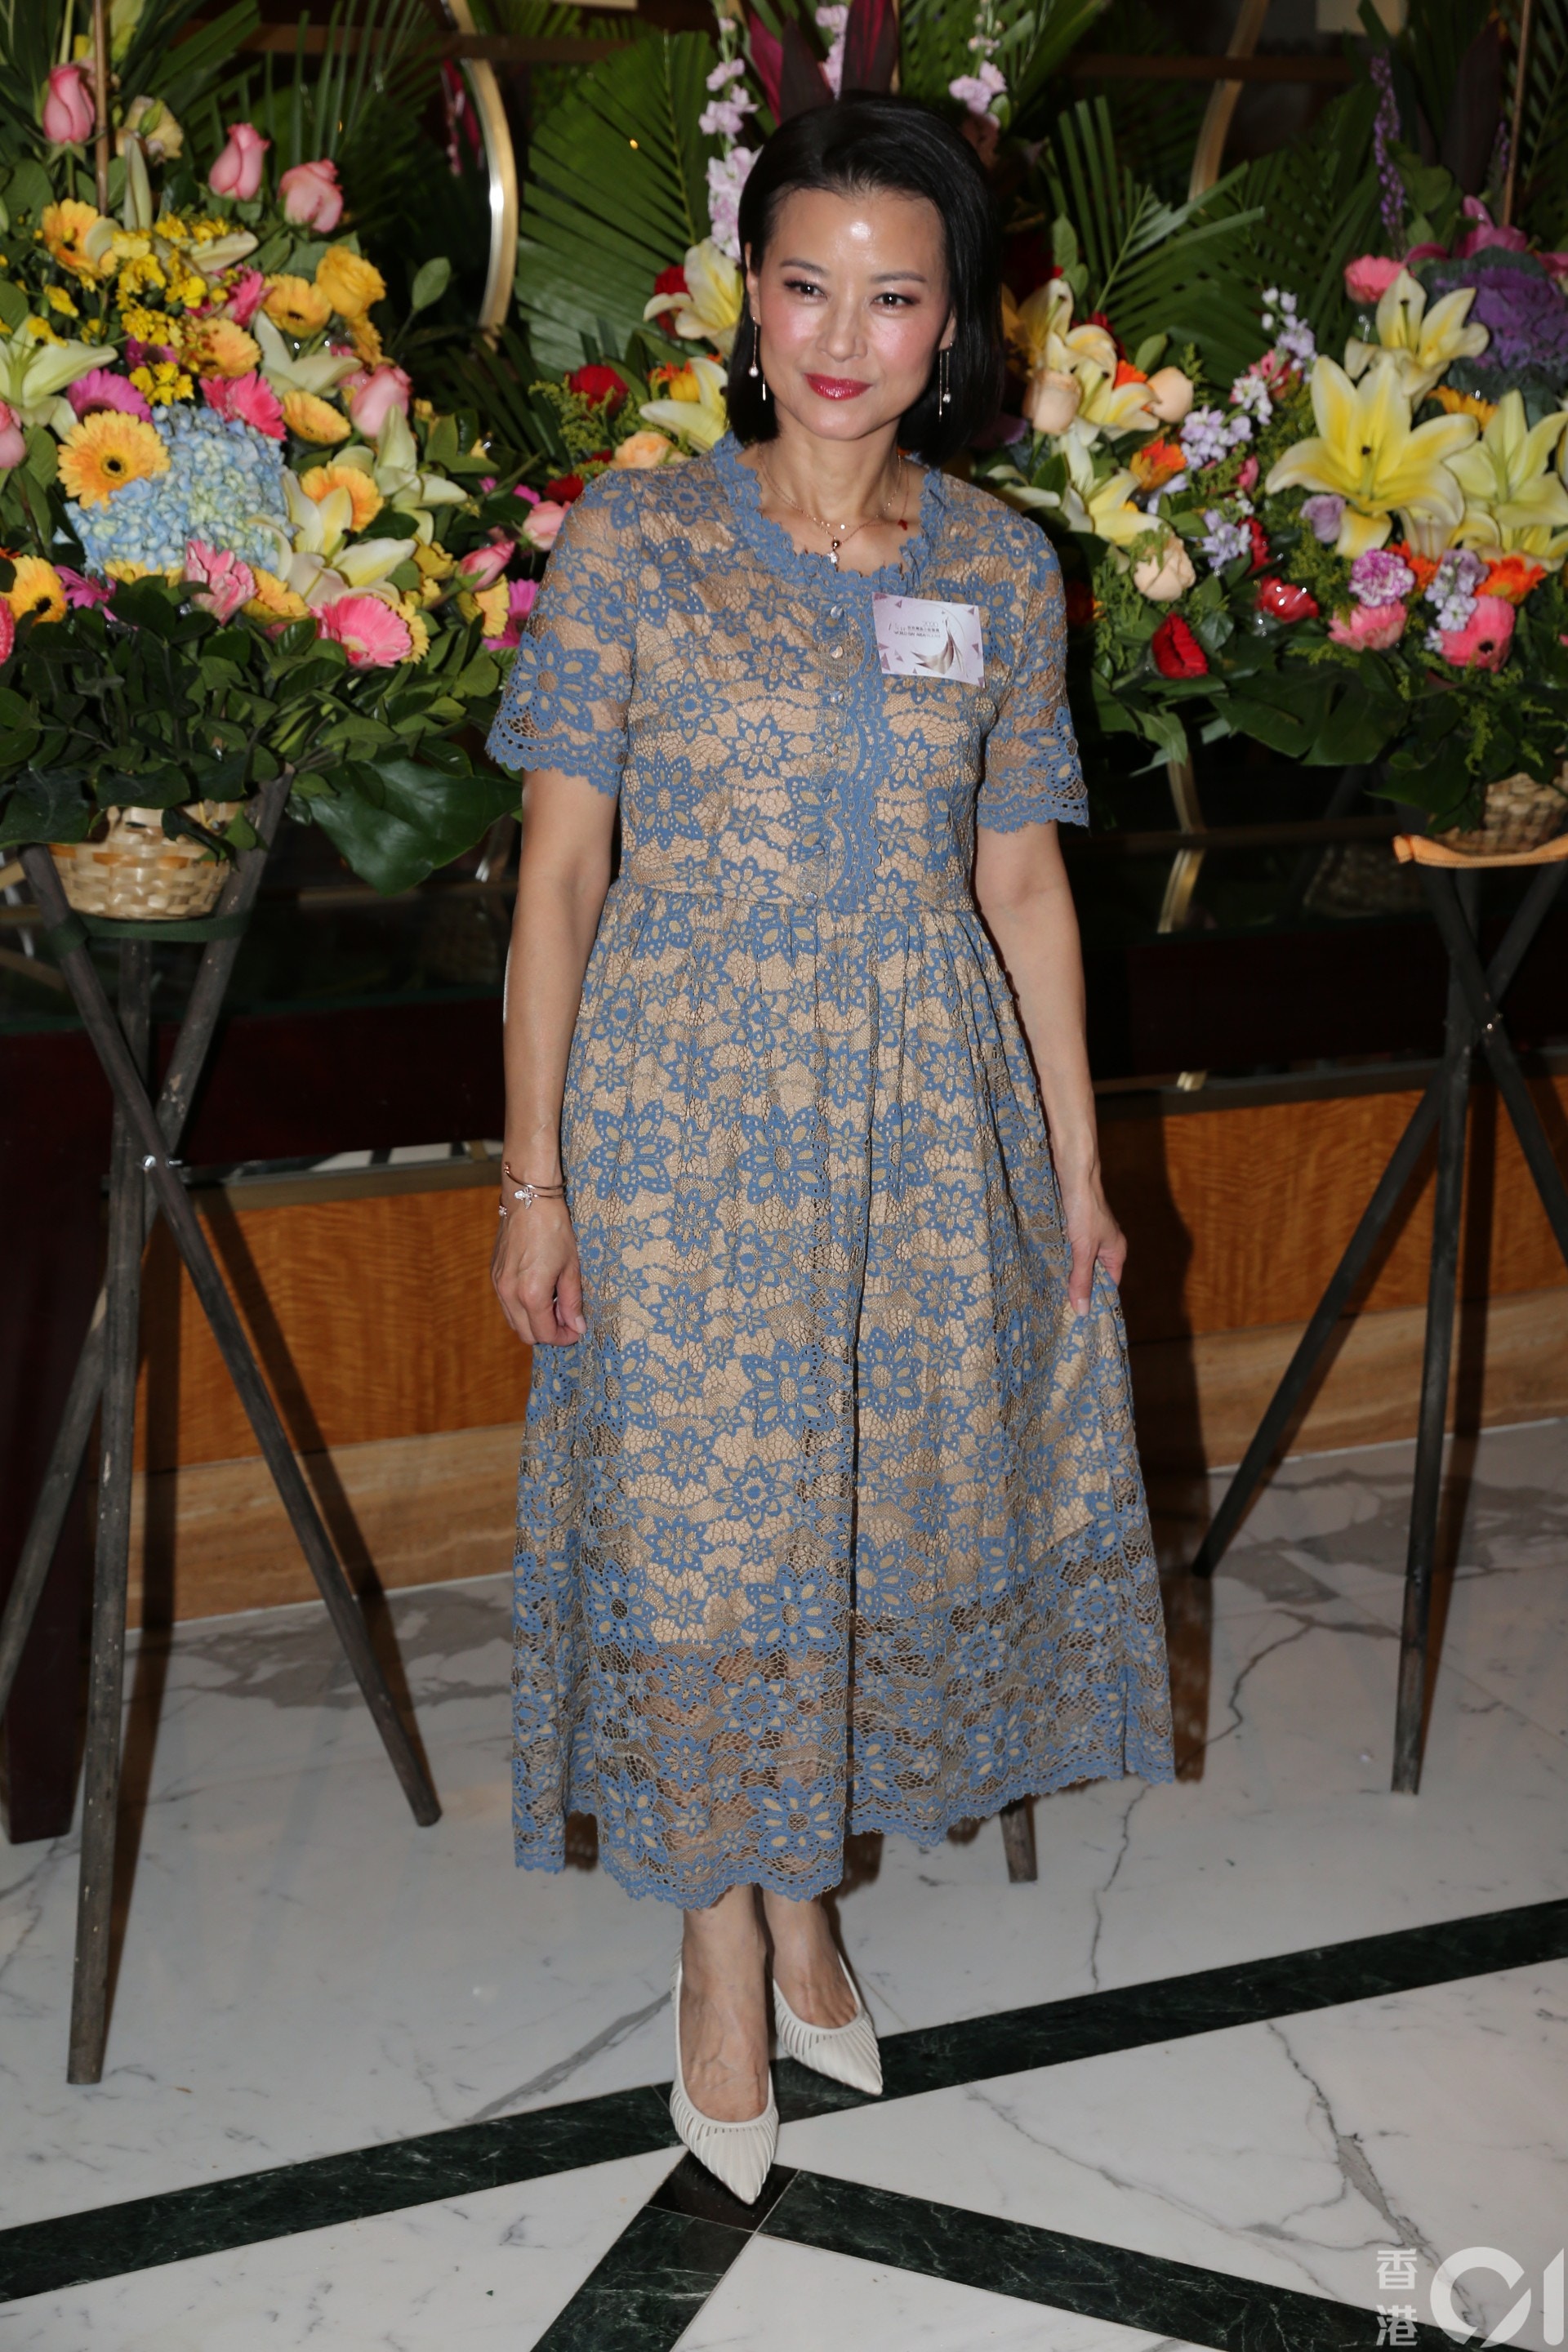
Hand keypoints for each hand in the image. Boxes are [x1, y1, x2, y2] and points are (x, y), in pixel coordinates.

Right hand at [491, 1195, 586, 1345]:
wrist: (529, 1200)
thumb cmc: (554, 1229)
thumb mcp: (571, 1267)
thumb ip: (572, 1301)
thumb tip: (577, 1326)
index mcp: (531, 1294)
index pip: (545, 1334)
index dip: (563, 1338)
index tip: (576, 1330)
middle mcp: (509, 1294)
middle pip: (526, 1334)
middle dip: (548, 1332)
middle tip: (567, 1318)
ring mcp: (498, 1285)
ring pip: (514, 1321)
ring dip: (534, 1321)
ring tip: (554, 1302)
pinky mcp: (494, 1275)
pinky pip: (507, 1304)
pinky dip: (523, 1307)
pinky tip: (539, 1290)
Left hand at [1058, 1175, 1125, 1318]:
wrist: (1075, 1174)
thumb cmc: (1085, 1210)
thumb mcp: (1083, 1249)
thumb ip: (1081, 1279)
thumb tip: (1083, 1311)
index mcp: (1116, 1252)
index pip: (1110, 1285)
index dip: (1097, 1299)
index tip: (1080, 1316)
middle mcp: (1107, 1245)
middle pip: (1094, 1274)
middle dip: (1079, 1287)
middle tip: (1062, 1308)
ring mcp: (1091, 1235)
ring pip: (1080, 1261)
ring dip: (1068, 1272)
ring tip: (1053, 1292)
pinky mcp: (1076, 1225)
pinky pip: (1070, 1248)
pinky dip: (1061, 1257)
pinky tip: (1048, 1266)